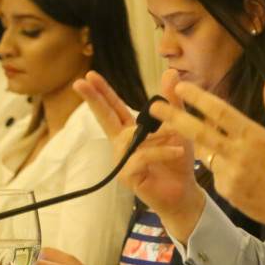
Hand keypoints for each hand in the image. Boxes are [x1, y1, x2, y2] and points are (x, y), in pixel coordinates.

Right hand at [74, 70, 205, 242]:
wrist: (184, 192)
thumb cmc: (177, 160)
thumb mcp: (178, 125)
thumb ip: (172, 101)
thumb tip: (170, 71)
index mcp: (128, 131)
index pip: (113, 107)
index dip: (101, 91)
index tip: (89, 75)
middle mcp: (121, 144)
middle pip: (105, 117)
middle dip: (93, 99)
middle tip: (80, 82)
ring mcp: (122, 160)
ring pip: (132, 138)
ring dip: (156, 135)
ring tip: (177, 137)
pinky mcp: (127, 176)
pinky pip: (142, 156)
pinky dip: (162, 152)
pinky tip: (177, 151)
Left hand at [149, 70, 264, 241]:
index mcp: (254, 137)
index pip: (219, 112)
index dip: (198, 98)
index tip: (180, 86)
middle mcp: (238, 155)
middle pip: (198, 133)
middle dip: (173, 117)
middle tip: (153, 106)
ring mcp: (229, 175)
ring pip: (207, 153)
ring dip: (212, 147)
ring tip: (243, 157)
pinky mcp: (225, 192)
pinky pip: (215, 172)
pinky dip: (223, 167)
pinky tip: (246, 176)